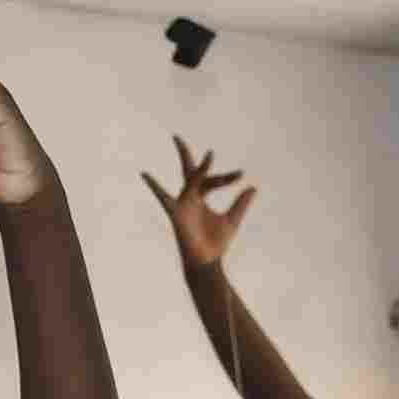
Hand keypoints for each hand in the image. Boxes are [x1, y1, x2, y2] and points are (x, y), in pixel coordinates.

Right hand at [145, 137, 251, 268]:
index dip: (227, 176)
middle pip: (189, 171)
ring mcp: (182, 204)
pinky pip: (163, 198)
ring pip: (190, 180)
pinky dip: (154, 187)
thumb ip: (240, 204)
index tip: (241, 174)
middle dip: (183, 154)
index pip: (213, 180)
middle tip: (175, 136)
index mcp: (200, 199)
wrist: (208, 263)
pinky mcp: (176, 213)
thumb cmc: (217, 245)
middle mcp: (189, 198)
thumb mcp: (232, 220)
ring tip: (195, 149)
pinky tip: (145, 175)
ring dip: (200, 169)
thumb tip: (253, 187)